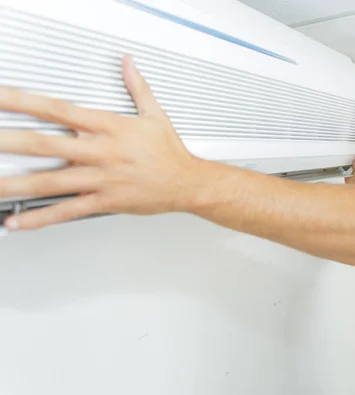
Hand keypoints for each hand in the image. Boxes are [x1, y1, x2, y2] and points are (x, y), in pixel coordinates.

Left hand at [0, 56, 198, 230]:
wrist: (187, 183)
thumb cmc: (170, 153)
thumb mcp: (155, 114)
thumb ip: (137, 87)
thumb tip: (128, 64)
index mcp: (109, 128)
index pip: (60, 110)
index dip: (26, 102)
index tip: (1, 99)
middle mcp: (100, 153)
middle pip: (46, 145)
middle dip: (10, 143)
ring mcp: (100, 179)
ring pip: (51, 182)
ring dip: (16, 184)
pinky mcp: (104, 202)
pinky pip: (68, 211)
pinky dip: (41, 218)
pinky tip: (18, 221)